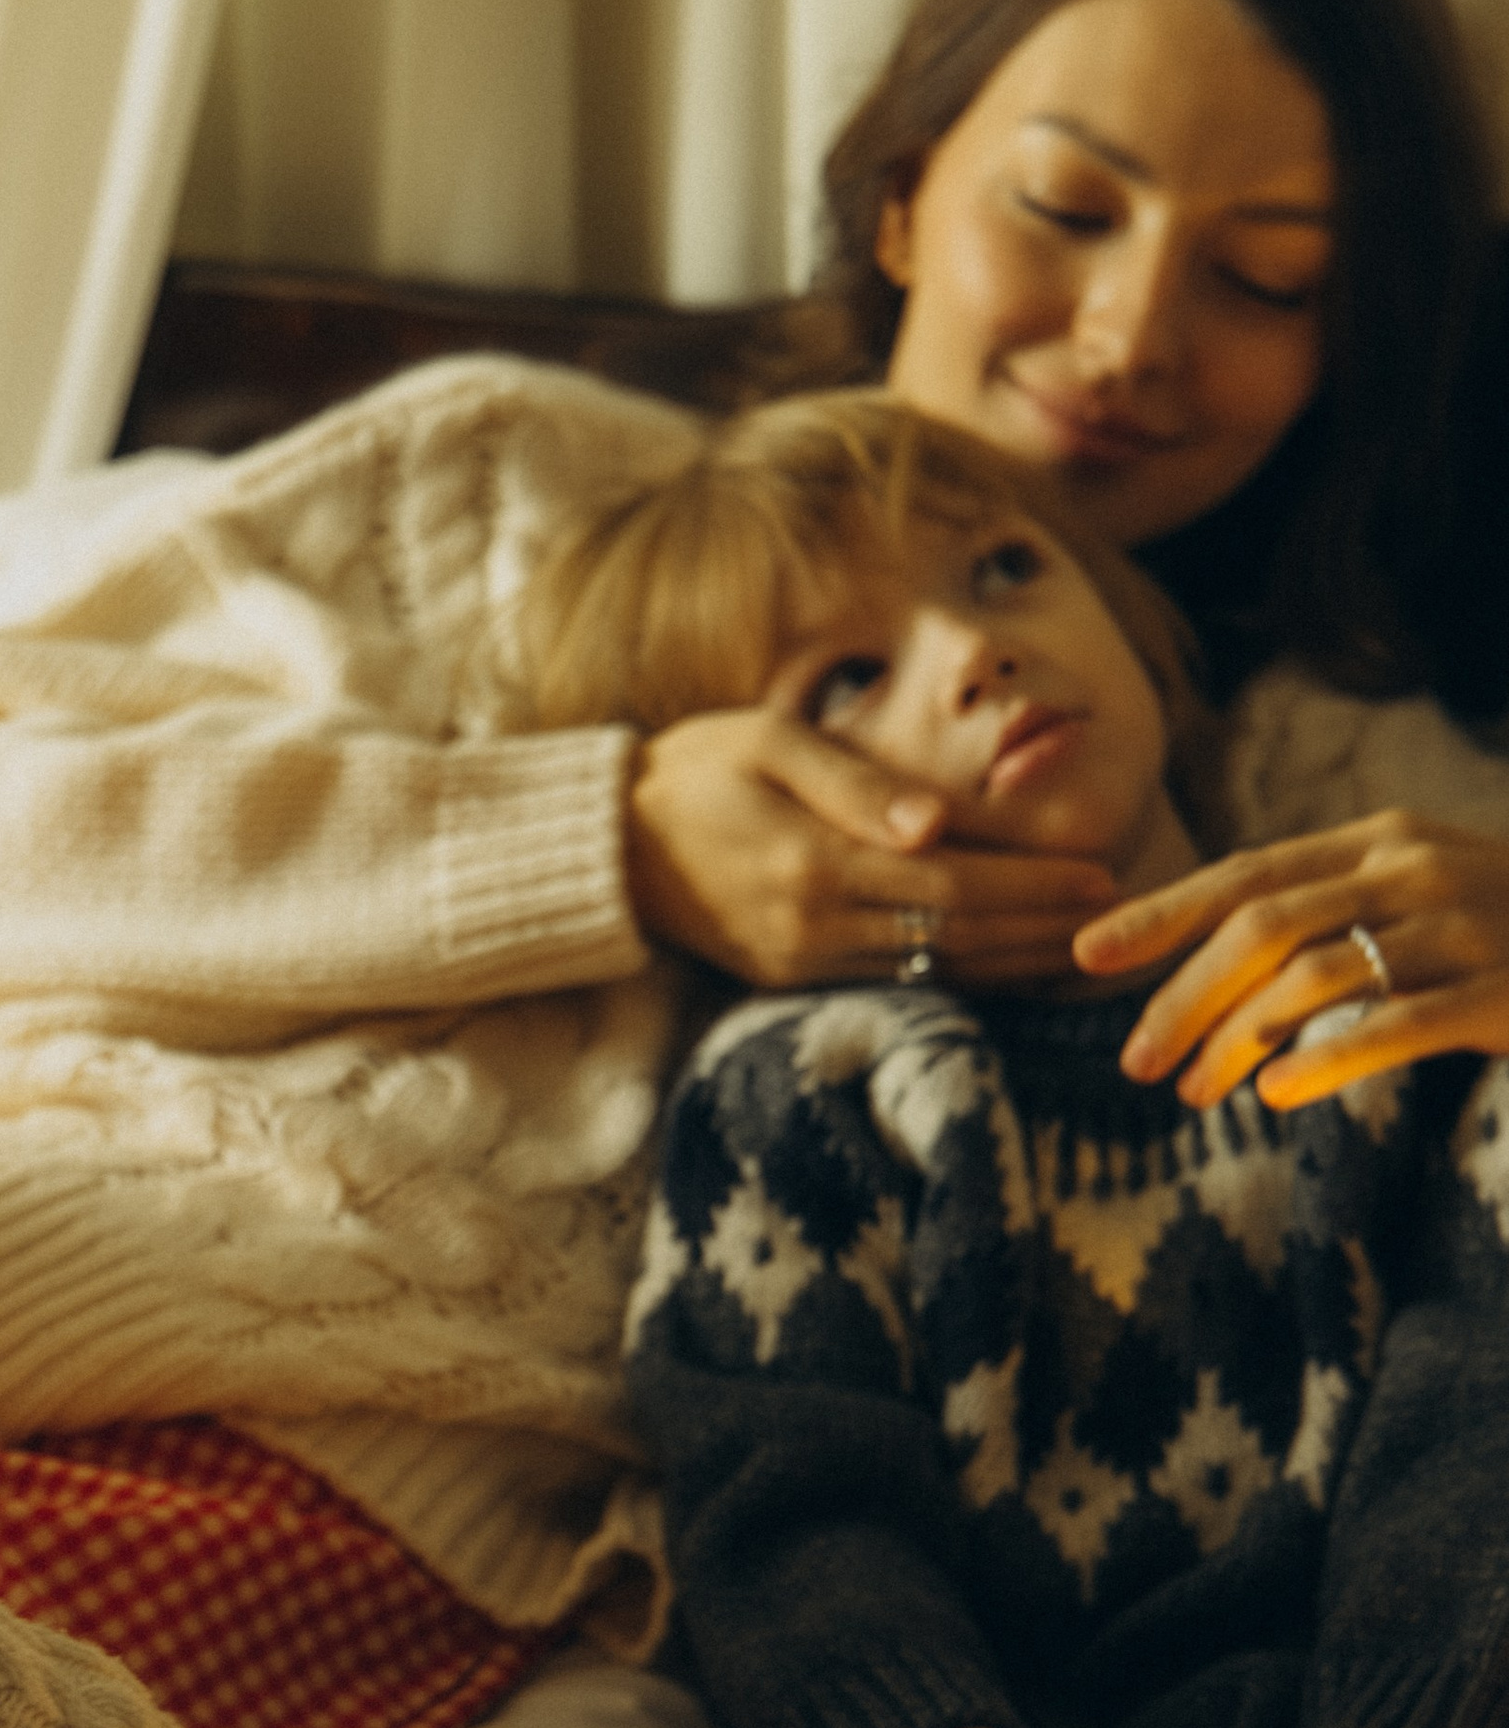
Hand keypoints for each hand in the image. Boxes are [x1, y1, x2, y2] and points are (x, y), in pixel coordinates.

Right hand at [626, 707, 1116, 991]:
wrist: (606, 845)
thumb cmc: (695, 769)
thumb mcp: (768, 744)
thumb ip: (855, 784)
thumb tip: (937, 825)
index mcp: (814, 866)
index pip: (954, 887)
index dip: (1034, 889)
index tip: (1102, 880)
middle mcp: (813, 929)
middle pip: (958, 940)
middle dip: (1045, 935)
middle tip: (1121, 927)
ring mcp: (802, 964)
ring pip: (935, 973)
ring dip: (1015, 965)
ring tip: (1083, 953)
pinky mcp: (791, 979)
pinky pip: (897, 983)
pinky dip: (963, 977)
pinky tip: (1008, 967)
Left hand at [1071, 814, 1508, 1109]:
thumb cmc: (1505, 927)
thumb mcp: (1415, 895)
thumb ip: (1329, 913)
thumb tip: (1219, 975)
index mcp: (1380, 841)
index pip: (1245, 873)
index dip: (1162, 913)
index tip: (1088, 954)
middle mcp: (1412, 869)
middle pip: (1261, 926)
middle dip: (1184, 995)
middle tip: (1137, 1059)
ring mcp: (1459, 926)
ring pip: (1313, 975)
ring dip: (1237, 1037)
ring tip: (1196, 1091)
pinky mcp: (1499, 990)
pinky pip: (1393, 1023)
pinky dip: (1326, 1058)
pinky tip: (1276, 1092)